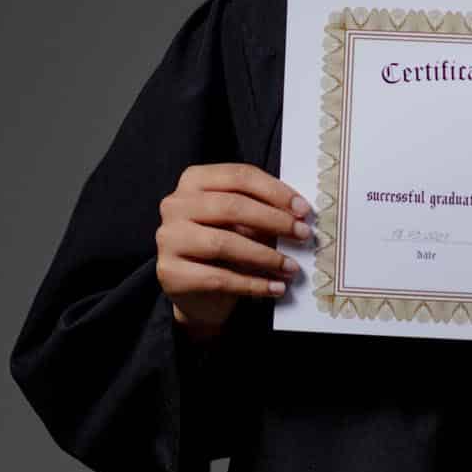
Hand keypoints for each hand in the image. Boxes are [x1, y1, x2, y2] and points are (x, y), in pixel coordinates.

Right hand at [156, 164, 311, 342]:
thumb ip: (262, 213)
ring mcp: (168, 238)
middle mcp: (175, 205)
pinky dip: (253, 284)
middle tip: (303, 234)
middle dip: (274, 220)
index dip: (274, 191)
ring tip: (291, 267)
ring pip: (224, 243)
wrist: (198, 294)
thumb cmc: (225, 250)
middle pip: (231, 206)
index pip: (239, 176)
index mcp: (193, 181)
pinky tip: (276, 287)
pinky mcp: (170, 272)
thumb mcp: (243, 224)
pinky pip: (219, 278)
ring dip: (266, 256)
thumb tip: (297, 216)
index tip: (303, 209)